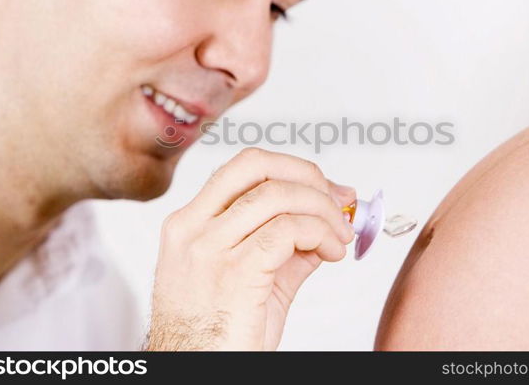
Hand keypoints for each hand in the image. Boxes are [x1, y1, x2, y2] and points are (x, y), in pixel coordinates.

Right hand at [145, 148, 355, 350]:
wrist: (196, 375)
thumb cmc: (215, 339)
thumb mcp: (249, 281)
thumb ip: (283, 249)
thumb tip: (323, 225)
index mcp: (190, 224)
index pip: (243, 169)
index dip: (292, 170)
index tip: (326, 189)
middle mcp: (193, 228)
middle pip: (256, 165)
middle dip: (307, 175)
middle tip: (336, 202)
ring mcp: (209, 248)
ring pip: (277, 195)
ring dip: (322, 210)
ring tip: (338, 237)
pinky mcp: (234, 272)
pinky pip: (288, 230)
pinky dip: (320, 233)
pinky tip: (330, 252)